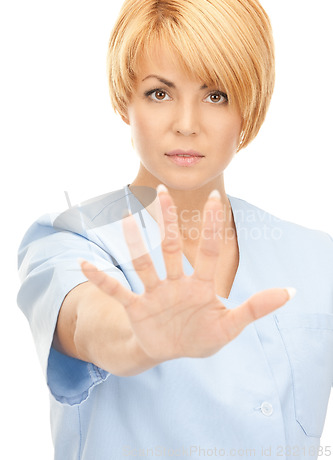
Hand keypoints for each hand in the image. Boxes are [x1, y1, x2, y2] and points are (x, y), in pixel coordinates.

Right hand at [80, 186, 294, 361]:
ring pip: (143, 262)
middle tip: (160, 190)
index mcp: (201, 285)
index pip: (209, 251)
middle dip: (168, 220)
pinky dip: (101, 279)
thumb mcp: (230, 326)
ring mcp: (155, 293)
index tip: (215, 199)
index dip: (213, 226)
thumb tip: (291, 292)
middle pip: (170, 246)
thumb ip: (256, 307)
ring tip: (125, 217)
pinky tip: (84, 264)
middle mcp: (176, 282)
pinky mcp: (136, 307)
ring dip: (134, 241)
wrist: (170, 352)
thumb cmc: (200, 336)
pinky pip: (116, 290)